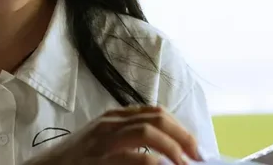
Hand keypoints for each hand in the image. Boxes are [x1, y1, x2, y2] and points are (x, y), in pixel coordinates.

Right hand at [25, 105, 203, 164]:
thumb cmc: (74, 163)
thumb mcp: (101, 145)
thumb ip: (128, 144)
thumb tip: (164, 156)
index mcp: (113, 119)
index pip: (156, 113)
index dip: (181, 128)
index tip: (196, 148)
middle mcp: (109, 125)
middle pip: (157, 118)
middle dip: (184, 137)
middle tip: (198, 157)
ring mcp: (102, 142)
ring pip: (147, 132)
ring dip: (173, 148)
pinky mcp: (97, 161)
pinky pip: (133, 158)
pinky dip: (154, 164)